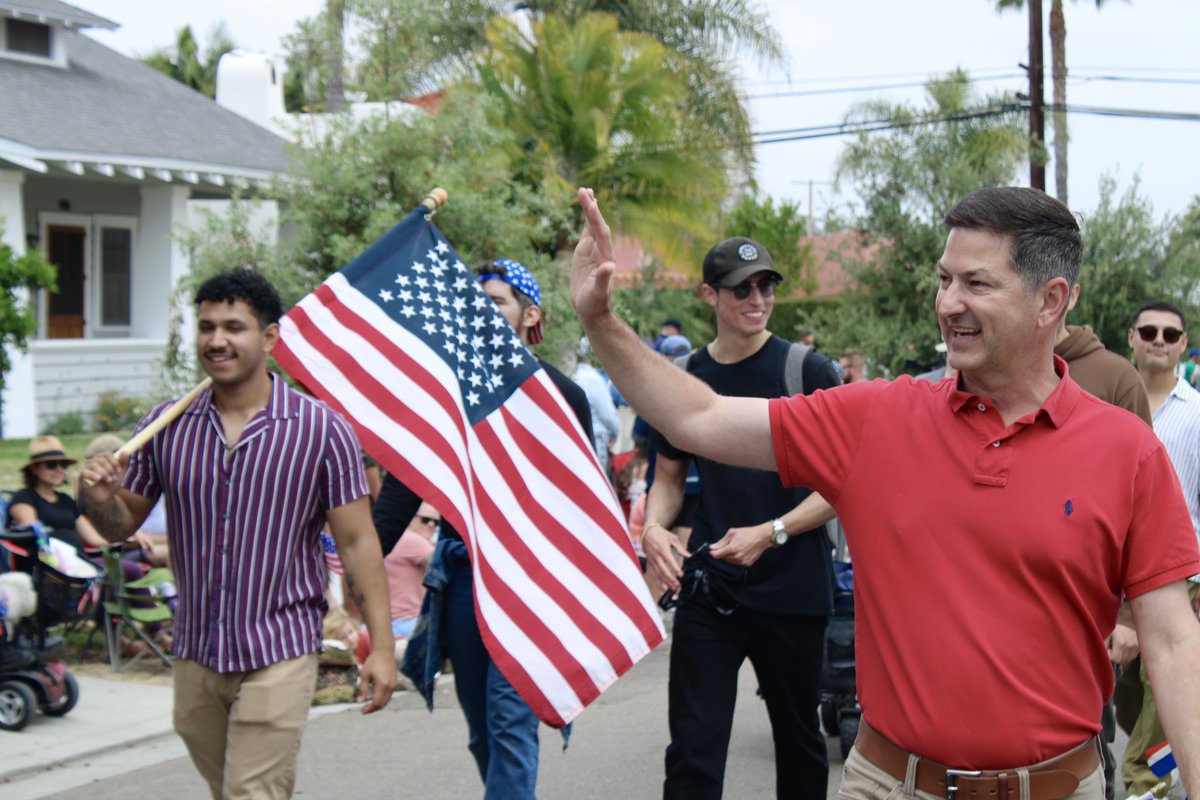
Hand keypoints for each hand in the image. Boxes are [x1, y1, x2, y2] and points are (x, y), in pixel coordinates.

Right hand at [81, 452, 128, 504]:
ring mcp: (85, 469)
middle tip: (113, 478)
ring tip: (109, 480)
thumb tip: (126, 452)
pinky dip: (92, 475)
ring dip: (104, 473)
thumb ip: (123, 463)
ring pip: (93, 465)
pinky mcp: (80, 477)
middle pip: (101, 460)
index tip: (119, 470)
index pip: (107, 454)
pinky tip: (98, 479)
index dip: (114, 462)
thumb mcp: (120, 473)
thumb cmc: (112, 483)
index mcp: (101, 459)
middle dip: (110, 469)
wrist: (105, 496)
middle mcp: (92, 462)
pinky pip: (84, 472)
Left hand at [357, 647, 396, 713]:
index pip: (376, 702)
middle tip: (364, 710)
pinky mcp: (395, 682)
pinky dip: (382, 699)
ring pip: (387, 700)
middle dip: (373, 709)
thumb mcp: (365, 674)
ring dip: (378, 704)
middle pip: (383, 703)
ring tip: (369, 705)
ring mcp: (394, 685)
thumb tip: (360, 701)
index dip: (369, 709)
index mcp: (382, 685)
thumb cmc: (373, 661)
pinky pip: (389, 695)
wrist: (385, 651)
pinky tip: (375, 697)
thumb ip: (363, 688)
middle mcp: (390, 686)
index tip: (362, 711)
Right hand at [571, 187, 616, 322]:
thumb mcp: (598, 292)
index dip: (595, 218)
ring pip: (592, 225)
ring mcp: (593, 250)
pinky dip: (586, 218)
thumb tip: (609, 266)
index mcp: (605, 257)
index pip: (600, 233)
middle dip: (591, 207)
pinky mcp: (585, 252)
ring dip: (589, 208)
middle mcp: (601, 250)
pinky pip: (586, 231)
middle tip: (584, 190)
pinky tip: (586, 206)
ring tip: (584, 190)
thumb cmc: (595, 302)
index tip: (590, 203)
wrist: (592, 308)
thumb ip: (603, 279)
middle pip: (596, 224)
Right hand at [643, 523, 689, 593]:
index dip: (675, 568)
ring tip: (672, 589)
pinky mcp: (650, 563)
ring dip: (665, 583)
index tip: (681, 575)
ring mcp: (652, 560)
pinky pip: (653, 574)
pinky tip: (662, 589)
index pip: (669, 561)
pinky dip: (657, 583)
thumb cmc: (661, 534)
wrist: (648, 532)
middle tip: (677, 585)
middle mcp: (656, 556)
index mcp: (662, 549)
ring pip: (658, 574)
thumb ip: (680, 548)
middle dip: (670, 579)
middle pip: (663, 570)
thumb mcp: (672, 538)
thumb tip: (689, 556)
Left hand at [709, 523, 773, 567]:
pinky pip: (737, 563)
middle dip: (721, 553)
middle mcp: (737, 557)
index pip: (716, 555)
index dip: (712, 553)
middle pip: (723, 558)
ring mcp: (742, 562)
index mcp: (732, 549)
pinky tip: (740, 551)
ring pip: (729, 561)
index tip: (712, 550)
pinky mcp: (747, 564)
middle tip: (726, 546)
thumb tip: (712, 547)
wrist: (762, 537)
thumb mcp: (732, 533)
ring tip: (735, 547)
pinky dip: (735, 559)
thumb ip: (721, 541)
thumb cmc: (747, 533)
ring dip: (728, 556)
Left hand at [1106, 623, 1138, 664]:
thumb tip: (1102, 656)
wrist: (1126, 620)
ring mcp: (1136, 646)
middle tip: (1112, 649)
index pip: (1116, 659)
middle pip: (1122, 661)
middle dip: (1115, 657)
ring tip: (1118, 647)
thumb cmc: (1113, 628)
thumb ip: (1103, 646)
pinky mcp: (1140, 646)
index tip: (1108, 650)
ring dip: (1122, 657)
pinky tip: (1124, 647)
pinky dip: (1127, 655)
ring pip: (1128, 660)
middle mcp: (1130, 645)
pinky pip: (1133, 657)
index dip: (1110, 656)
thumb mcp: (1106, 634)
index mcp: (1121, 642)